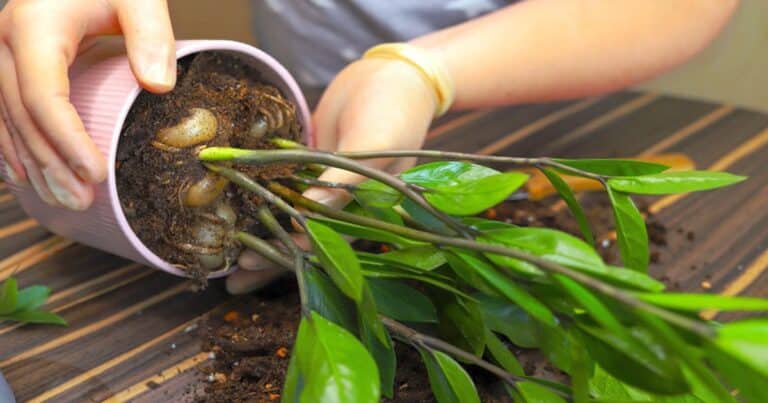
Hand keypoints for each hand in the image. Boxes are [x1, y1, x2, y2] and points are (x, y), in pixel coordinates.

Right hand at [0, 0, 174, 209]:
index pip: (43, 96)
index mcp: (34, 27)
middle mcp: (4, 42)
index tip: (97, 174)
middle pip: (21, 116)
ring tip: (63, 200)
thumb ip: (150, 33)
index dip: (67, 140)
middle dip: (51, 164)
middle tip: (82, 201)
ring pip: (4, 121)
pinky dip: (12, 148)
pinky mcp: (5, 65)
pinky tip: (29, 178)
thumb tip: (159, 85)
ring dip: (32, 165)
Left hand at [226, 57, 437, 293]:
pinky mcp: (308, 161)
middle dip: (267, 255)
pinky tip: (234, 201)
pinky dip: (259, 191)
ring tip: (225, 250)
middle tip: (228, 275)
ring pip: (285, 213)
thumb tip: (307, 215)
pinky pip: (280, 181)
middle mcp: (341, 202)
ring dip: (259, 230)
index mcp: (363, 209)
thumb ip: (344, 180)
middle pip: (300, 237)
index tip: (250, 261)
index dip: (286, 254)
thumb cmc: (395, 109)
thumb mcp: (376, 143)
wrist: (392, 71)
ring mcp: (322, 181)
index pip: (322, 244)